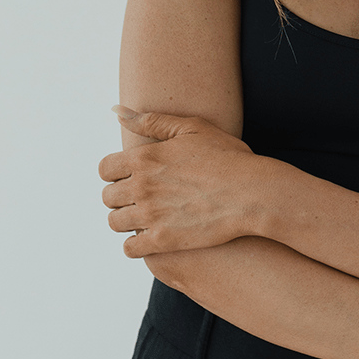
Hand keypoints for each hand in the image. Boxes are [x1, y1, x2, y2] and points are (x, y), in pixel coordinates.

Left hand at [98, 109, 260, 256]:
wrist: (254, 193)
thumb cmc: (228, 157)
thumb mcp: (192, 128)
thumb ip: (151, 121)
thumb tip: (116, 110)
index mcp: (145, 157)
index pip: (105, 169)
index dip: (116, 173)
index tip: (130, 176)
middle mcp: (142, 186)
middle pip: (108, 197)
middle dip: (121, 197)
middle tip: (141, 198)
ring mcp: (151, 215)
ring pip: (115, 223)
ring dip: (126, 220)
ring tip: (146, 218)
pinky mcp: (162, 241)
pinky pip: (129, 248)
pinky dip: (136, 244)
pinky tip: (151, 237)